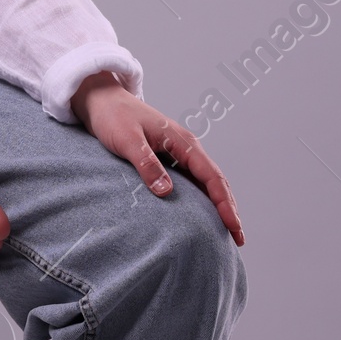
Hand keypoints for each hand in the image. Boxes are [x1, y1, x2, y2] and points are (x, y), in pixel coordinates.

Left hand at [69, 72, 243, 246]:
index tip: (233, 226)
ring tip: (226, 231)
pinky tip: (201, 214)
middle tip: (239, 238)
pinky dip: (201, 198)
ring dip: (217, 205)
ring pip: (205, 182)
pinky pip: (191, 181)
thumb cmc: (113, 117)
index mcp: (183, 142)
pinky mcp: (167, 158)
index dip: (224, 203)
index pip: (212, 177)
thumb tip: (166, 192)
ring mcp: (178, 152)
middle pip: (216, 182)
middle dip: (229, 209)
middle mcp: (186, 147)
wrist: (101, 101)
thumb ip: (147, 164)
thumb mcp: (128, 141)